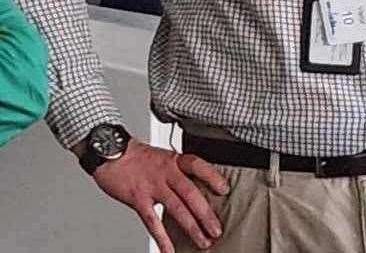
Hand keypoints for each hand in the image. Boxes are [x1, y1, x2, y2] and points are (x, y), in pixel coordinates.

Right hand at [90, 141, 228, 252]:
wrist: (109, 153)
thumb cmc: (136, 157)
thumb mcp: (163, 157)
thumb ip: (178, 172)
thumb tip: (195, 189)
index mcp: (175, 160)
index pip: (199, 166)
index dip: (213, 177)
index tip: (225, 190)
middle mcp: (166, 173)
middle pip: (191, 193)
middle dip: (206, 214)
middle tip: (217, 230)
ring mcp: (152, 186)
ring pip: (176, 209)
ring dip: (192, 227)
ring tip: (203, 241)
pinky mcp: (138, 199)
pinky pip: (152, 221)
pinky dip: (162, 237)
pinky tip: (169, 249)